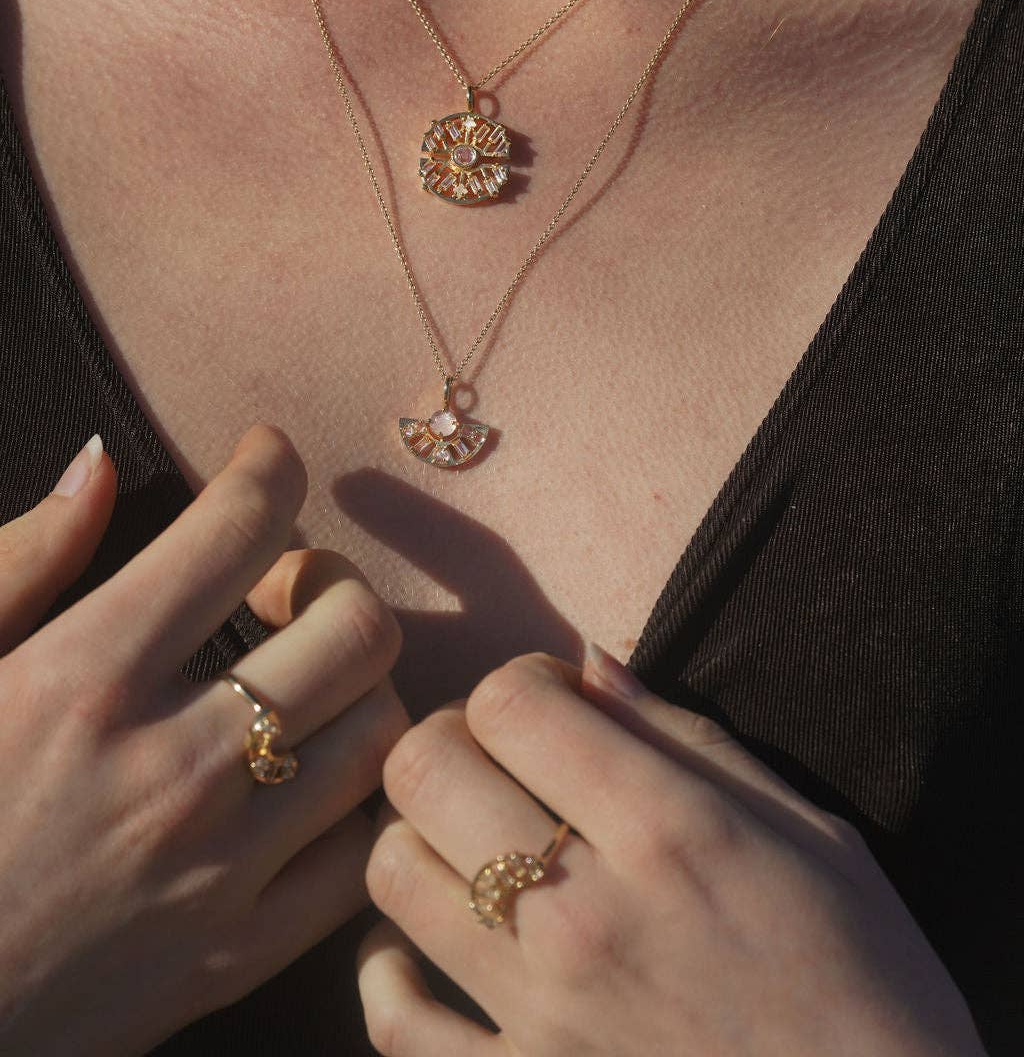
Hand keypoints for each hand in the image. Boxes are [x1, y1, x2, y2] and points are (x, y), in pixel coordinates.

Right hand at [0, 421, 407, 1056]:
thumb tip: (102, 462)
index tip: (264, 458)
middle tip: (283, 588)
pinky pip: (363, 856)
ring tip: (304, 680)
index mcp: (85, 676)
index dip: (272, 466)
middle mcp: (170, 765)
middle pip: (354, 627)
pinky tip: (311, 781)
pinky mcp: (234, 958)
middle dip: (333, 580)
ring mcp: (215, 871)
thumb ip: (25, 561)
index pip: (240, 527)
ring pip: (380, 735)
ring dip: (359, 685)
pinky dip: (359, 803)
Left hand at [358, 648, 984, 1056]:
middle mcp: (586, 915)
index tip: (557, 706)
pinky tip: (427, 950)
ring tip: (472, 844)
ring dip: (421, 838)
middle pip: (425, 767)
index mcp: (666, 829)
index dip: (523, 681)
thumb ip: (681, 736)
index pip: (508, 698)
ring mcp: (542, 1014)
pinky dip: (390, 973)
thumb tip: (590, 659)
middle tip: (505, 763)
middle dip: (455, 738)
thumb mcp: (804, 829)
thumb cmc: (864, 973)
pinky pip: (393, 1022)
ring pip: (392, 874)